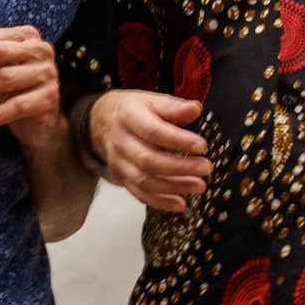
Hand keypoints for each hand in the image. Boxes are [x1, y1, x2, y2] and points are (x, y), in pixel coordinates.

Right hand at [88, 90, 211, 211]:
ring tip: (199, 186)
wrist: (99, 122)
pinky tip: (180, 203)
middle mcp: (121, 142)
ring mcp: (119, 163)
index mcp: (129, 117)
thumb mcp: (149, 100)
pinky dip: (160, 202)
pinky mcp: (121, 178)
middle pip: (148, 160)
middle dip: (180, 167)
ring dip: (174, 187)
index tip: (202, 146)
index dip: (178, 140)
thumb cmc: (131, 110)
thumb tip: (195, 109)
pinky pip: (139, 194)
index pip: (153, 131)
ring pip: (144, 181)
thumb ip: (173, 107)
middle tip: (205, 168)